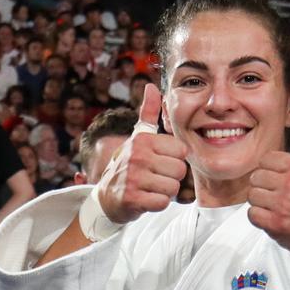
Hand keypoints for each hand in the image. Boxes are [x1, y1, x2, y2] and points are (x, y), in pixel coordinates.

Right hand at [94, 82, 186, 224]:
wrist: (107, 197)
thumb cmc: (129, 165)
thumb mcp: (138, 138)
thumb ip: (149, 113)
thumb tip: (151, 86)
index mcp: (143, 140)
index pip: (182, 151)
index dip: (175, 160)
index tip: (160, 162)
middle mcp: (137, 156)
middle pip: (180, 170)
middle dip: (171, 177)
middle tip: (155, 178)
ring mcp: (133, 177)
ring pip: (173, 188)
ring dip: (165, 192)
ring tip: (151, 188)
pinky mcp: (132, 198)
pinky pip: (162, 202)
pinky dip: (157, 204)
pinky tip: (146, 198)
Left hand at [247, 108, 289, 253]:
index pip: (266, 160)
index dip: (270, 172)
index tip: (282, 181)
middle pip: (256, 178)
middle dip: (263, 188)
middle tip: (278, 197)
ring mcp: (284, 204)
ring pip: (252, 196)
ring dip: (260, 204)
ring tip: (276, 208)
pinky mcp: (276, 223)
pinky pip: (252, 214)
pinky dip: (259, 219)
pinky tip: (272, 219)